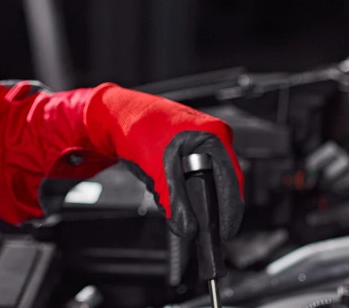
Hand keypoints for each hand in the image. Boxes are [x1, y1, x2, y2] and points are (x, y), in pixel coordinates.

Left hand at [83, 85, 243, 247]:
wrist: (116, 114)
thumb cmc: (137, 127)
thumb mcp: (157, 170)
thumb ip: (175, 201)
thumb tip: (188, 228)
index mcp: (213, 135)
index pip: (232, 180)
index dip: (230, 210)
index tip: (224, 234)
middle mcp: (213, 136)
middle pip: (222, 182)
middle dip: (211, 207)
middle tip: (205, 232)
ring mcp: (202, 141)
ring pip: (207, 180)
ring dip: (196, 198)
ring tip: (187, 216)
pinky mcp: (189, 148)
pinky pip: (195, 174)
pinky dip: (185, 189)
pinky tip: (173, 196)